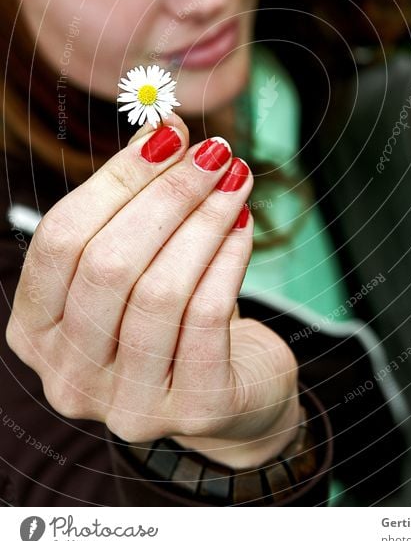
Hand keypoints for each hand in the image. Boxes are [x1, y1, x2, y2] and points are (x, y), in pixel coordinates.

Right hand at [6, 115, 299, 466]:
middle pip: (110, 264)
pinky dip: (230, 260)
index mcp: (36, 328)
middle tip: (214, 153)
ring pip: (161, 291)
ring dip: (205, 220)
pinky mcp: (194, 410)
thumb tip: (163, 130)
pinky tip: (244, 226)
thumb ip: (136, 203)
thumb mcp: (140, 259)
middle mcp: (68, 374)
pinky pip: (208, 318)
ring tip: (236, 180)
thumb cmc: (174, 312)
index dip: (116, 180)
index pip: (59, 240)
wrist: (232, 388)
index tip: (167, 135)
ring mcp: (127, 403)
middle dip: (169, 195)